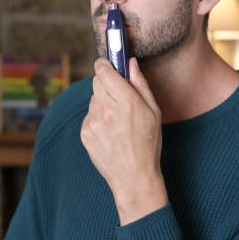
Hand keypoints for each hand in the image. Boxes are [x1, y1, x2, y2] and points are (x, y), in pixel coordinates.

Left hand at [81, 57, 168, 224]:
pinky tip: (110, 132)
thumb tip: (131, 62)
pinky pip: (89, 115)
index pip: (104, 71)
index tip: (108, 63)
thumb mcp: (154, 112)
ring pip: (93, 99)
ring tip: (117, 121)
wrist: (133, 176)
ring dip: (103, 103)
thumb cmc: (148, 143)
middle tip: (119, 95)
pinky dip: (98, 118)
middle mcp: (107, 110)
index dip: (105, 64)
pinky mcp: (85, 133)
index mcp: (126, 102)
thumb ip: (140, 83)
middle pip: (97, 82)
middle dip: (106, 83)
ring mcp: (93, 122)